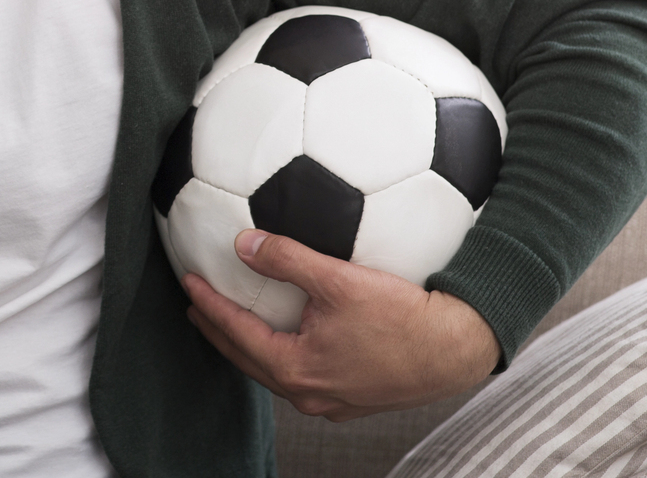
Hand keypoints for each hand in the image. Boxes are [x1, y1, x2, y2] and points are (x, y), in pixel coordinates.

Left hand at [184, 229, 499, 420]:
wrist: (458, 348)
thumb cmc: (403, 316)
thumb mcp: (338, 279)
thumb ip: (287, 259)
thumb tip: (244, 244)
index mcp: (296, 369)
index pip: (235, 333)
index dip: (208, 305)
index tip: (188, 282)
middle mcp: (309, 394)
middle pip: (248, 359)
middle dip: (219, 332)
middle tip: (198, 307)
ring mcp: (332, 402)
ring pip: (275, 372)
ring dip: (251, 345)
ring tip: (236, 321)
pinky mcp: (354, 399)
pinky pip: (304, 376)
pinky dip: (283, 354)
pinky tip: (290, 337)